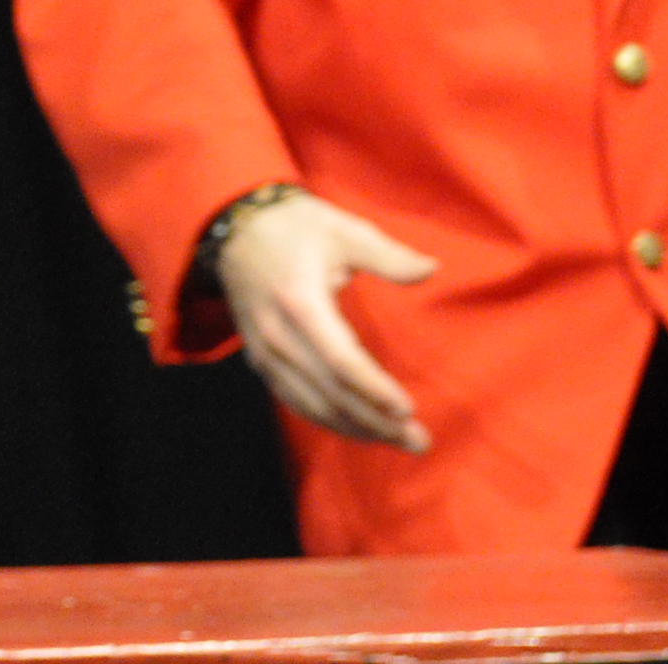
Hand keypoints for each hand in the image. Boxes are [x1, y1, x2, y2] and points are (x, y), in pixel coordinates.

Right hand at [216, 192, 441, 452]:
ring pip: (313, 405)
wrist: (235, 229)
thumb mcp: (342, 229)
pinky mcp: (261, 360)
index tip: (408, 409)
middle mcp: (279, 336)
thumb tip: (433, 269)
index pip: (340, 362)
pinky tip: (359, 428)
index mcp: (300, 302)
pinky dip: (330, 419)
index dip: (373, 390)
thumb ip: (387, 255)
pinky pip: (296, 401)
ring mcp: (265, 353)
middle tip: (419, 440)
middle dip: (376, 422)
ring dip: (357, 429)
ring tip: (399, 440)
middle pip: (330, 393)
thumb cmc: (295, 227)